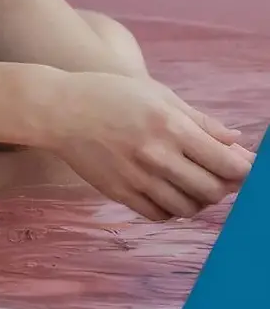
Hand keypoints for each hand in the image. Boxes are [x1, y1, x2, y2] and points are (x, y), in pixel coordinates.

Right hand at [49, 72, 254, 221]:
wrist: (60, 110)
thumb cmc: (110, 94)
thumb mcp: (158, 94)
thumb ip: (200, 120)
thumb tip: (236, 142)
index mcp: (169, 125)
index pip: (224, 162)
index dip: (244, 170)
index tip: (248, 170)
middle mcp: (156, 155)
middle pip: (211, 190)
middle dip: (225, 187)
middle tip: (222, 177)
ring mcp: (137, 178)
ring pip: (188, 207)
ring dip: (200, 200)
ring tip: (195, 184)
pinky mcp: (120, 193)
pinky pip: (160, 214)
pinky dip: (173, 209)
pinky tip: (170, 192)